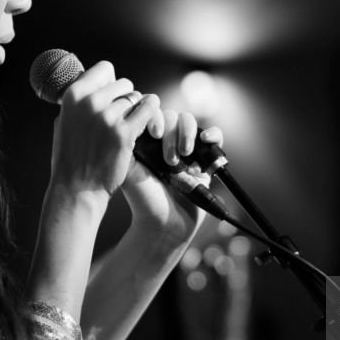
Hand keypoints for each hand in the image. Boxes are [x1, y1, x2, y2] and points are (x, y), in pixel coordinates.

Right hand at [48, 62, 162, 199]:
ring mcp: (109, 117)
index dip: (111, 81)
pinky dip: (151, 112)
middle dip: (125, 97)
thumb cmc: (70, 157)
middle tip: (122, 115)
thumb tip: (95, 83)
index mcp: (74, 95)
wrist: (77, 188)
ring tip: (128, 126)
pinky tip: (151, 119)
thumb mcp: (65, 121)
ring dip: (136, 110)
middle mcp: (91, 102)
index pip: (104, 69)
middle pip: (124, 84)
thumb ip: (80, 102)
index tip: (111, 93)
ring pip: (136, 99)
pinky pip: (148, 110)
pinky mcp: (125, 133)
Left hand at [121, 108, 224, 244]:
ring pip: (191, 122)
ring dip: (188, 133)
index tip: (154, 133)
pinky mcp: (205, 161)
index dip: (155, 117)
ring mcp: (186, 150)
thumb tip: (128, 114)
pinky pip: (214, 137)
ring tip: (184, 156)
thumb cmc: (143, 200)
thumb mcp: (127, 169)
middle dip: (172, 134)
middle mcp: (165, 142)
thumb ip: (125, 142)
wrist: (164, 226)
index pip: (152, 113)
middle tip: (169, 159)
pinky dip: (213, 135)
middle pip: (172, 116)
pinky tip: (206, 141)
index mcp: (146, 141)